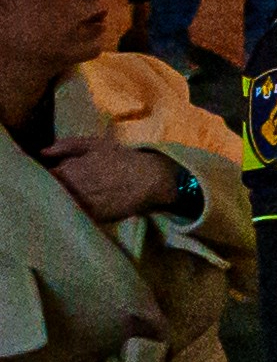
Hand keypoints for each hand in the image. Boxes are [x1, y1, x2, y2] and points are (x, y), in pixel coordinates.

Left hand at [41, 138, 184, 222]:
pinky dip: (71, 211)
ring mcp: (82, 205)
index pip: (42, 176)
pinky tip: (74, 207)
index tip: (41, 174)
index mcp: (68, 170)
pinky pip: (74, 215)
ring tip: (60, 197)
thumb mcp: (96, 144)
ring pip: (60, 205)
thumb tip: (42, 152)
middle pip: (48, 193)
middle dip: (47, 189)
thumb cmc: (123, 158)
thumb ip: (66, 145)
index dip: (40, 175)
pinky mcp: (93, 217)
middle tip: (50, 186)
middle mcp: (72, 190)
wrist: (151, 180)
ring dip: (58, 201)